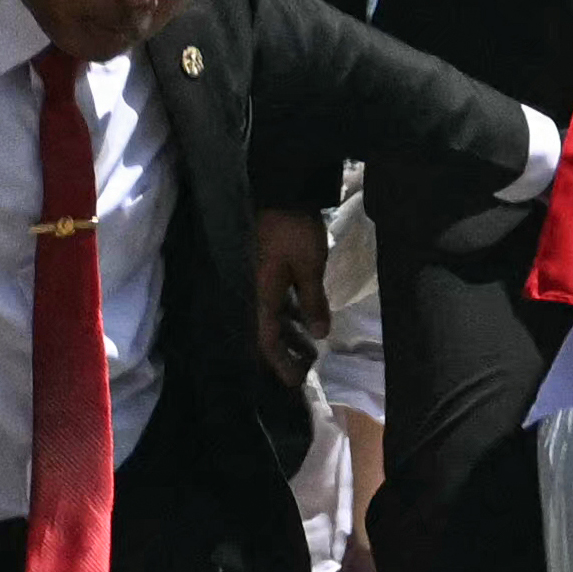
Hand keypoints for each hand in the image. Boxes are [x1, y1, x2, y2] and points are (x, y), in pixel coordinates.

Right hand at [254, 205, 332, 382]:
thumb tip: (319, 336)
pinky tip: (304, 319)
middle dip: (283, 354)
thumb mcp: (309, 266)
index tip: (296, 381)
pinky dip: (288, 314)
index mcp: (260, 296)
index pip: (266, 340)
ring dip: (288, 335)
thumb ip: (313, 301)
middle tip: (305, 368)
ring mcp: (257, 282)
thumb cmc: (293, 230)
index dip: (281, 363)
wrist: (278, 190)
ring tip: (310, 347)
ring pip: (269, 317)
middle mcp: (253, 293)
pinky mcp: (263, 270)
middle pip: (264, 333)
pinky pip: (274, 302)